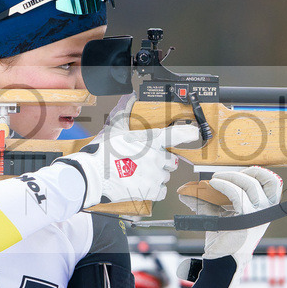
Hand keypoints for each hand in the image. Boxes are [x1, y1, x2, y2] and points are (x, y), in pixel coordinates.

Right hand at [55, 95, 199, 208]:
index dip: (189, 133)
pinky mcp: (150, 191)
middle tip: (147, 160)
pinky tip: (143, 184)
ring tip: (139, 173)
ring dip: (156, 175)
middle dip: (162, 161)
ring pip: (165, 176)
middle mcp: (157, 158)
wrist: (92, 175)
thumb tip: (129, 96)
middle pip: (171, 160)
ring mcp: (155, 175)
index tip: (193, 133)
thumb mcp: (115, 128)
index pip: (179, 134)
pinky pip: (162, 191)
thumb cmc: (102, 152)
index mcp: (152, 140)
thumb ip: (125, 111)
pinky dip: (155, 190)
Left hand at [179, 167, 281, 287]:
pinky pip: (237, 194)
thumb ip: (209, 201)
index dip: (261, 172)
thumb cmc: (224, 239)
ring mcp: (257, 216)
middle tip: (224, 175)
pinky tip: (214, 185)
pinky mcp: (246, 220)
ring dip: (230, 177)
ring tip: (215, 180)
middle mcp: (265, 212)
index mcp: (265, 210)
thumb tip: (185, 190)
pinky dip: (224, 185)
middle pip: (264, 180)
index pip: (275, 184)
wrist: (221, 260)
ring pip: (249, 184)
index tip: (243, 171)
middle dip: (243, 172)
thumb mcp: (220, 215)